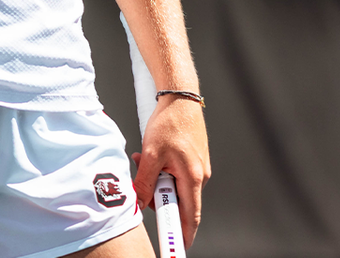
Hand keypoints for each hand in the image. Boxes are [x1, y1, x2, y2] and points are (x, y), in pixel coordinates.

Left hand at [131, 96, 209, 246]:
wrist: (179, 97)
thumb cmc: (170, 122)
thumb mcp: (151, 153)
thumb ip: (146, 180)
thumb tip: (140, 199)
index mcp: (193, 177)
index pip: (190, 215)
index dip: (183, 233)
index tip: (176, 246)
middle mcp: (199, 175)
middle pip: (179, 201)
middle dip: (159, 200)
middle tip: (144, 192)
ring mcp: (197, 167)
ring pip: (174, 186)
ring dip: (157, 181)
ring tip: (144, 162)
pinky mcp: (191, 159)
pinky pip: (175, 174)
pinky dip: (161, 171)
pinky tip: (150, 157)